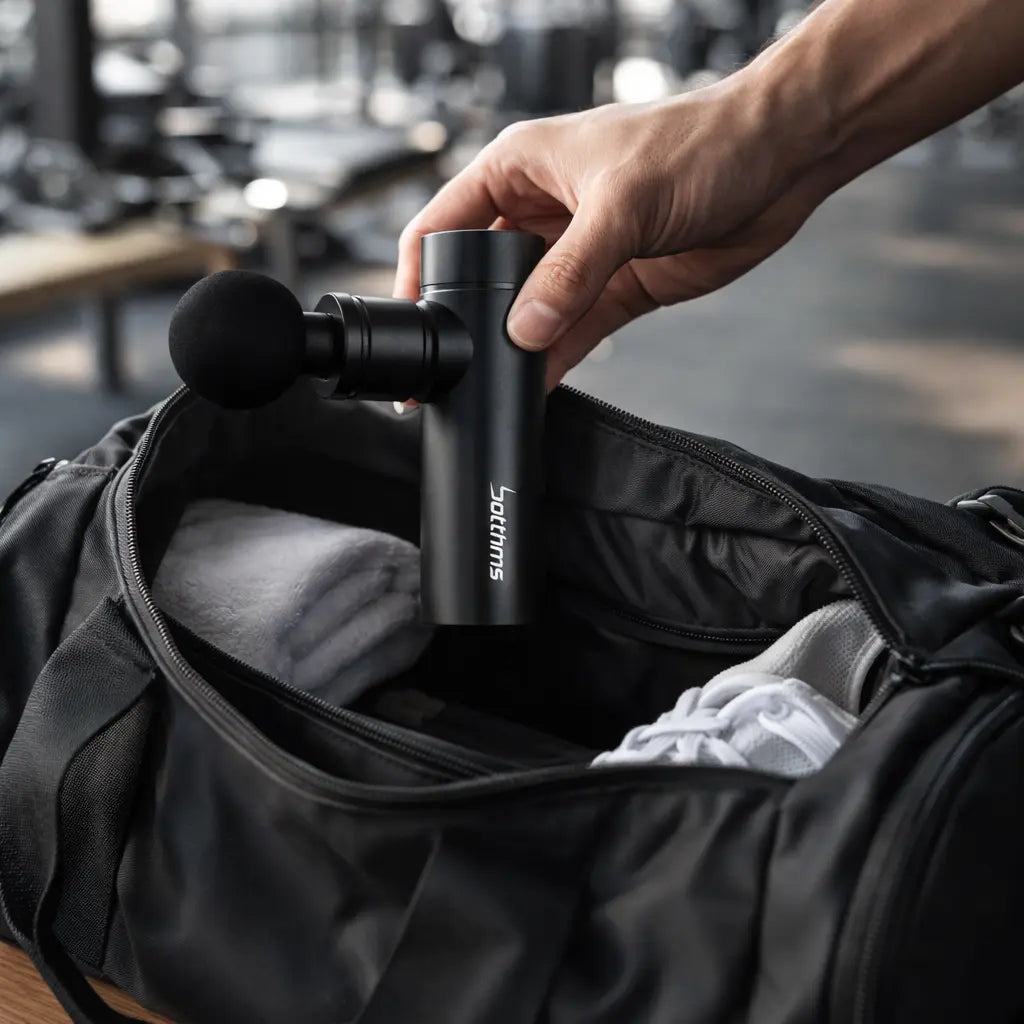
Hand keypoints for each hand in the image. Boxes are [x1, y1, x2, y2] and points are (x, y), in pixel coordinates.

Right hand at [395, 77, 827, 388]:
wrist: (781, 161)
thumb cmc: (703, 144)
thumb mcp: (624, 204)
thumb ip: (570, 271)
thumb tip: (525, 329)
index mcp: (520, 168)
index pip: (444, 225)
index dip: (418, 275)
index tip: (414, 326)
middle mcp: (541, 211)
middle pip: (482, 277)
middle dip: (471, 320)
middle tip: (459, 367)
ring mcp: (577, 253)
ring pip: (528, 311)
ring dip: (516, 347)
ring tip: (498, 385)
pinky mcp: (613, 286)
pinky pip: (571, 331)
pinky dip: (556, 359)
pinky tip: (540, 385)